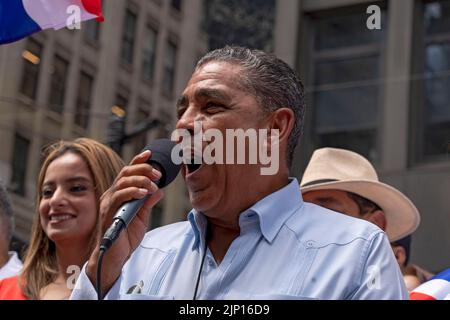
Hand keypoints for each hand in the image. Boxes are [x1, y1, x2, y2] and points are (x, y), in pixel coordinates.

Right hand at [86, 150, 163, 293]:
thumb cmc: (125, 238)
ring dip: (140, 180)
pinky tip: (143, 193)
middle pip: (125, 173)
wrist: (114, 257)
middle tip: (158, 174)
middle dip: (143, 169)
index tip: (150, 154)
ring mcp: (108, 203)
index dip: (138, 162)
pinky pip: (119, 196)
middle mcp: (111, 195)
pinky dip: (132, 191)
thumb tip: (159, 191)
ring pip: (122, 182)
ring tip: (153, 185)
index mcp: (120, 195)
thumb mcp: (141, 218)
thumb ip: (147, 204)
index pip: (128, 173)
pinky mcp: (108, 212)